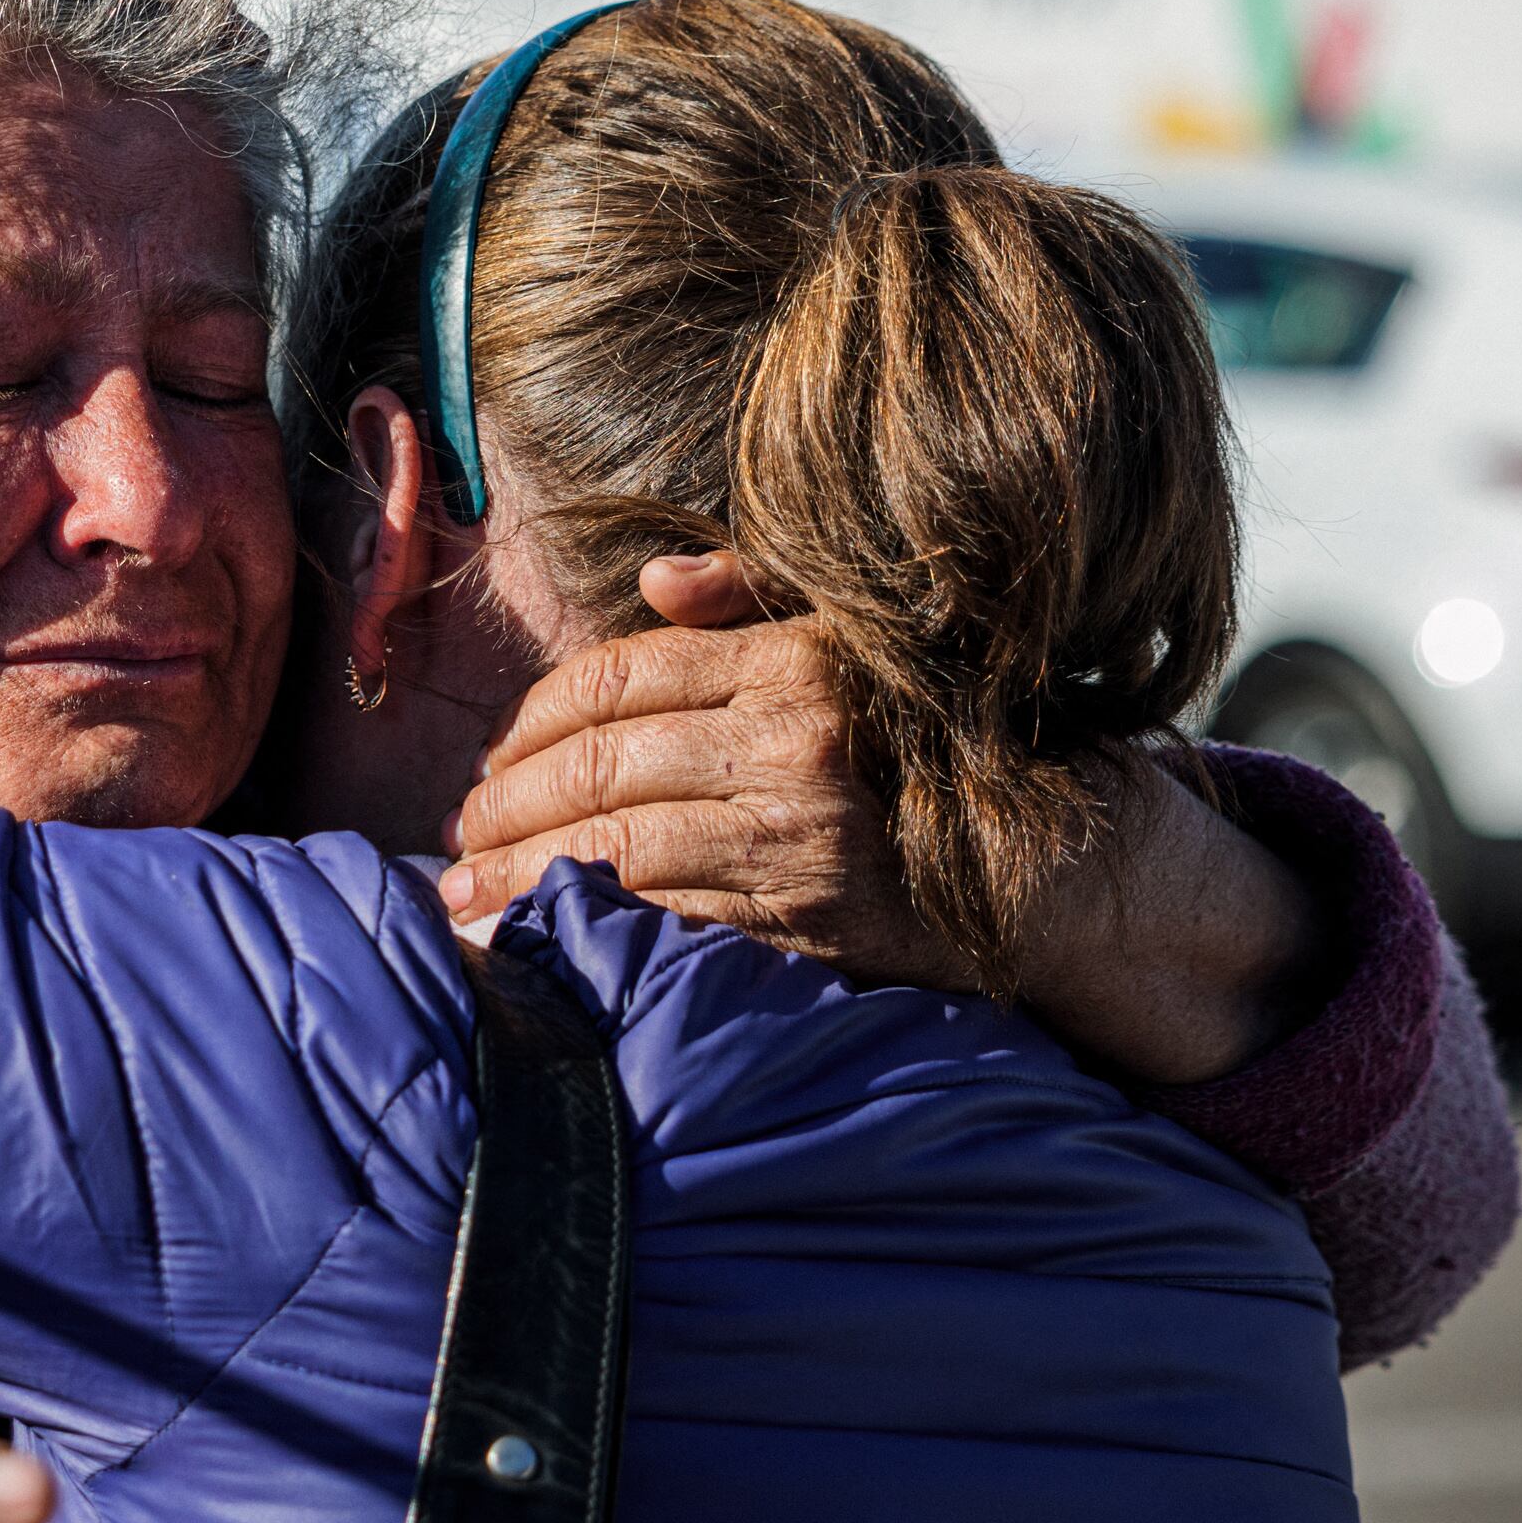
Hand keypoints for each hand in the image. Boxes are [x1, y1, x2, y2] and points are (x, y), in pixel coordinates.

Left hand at [444, 553, 1326, 1086]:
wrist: (1065, 858)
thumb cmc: (944, 741)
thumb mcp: (862, 645)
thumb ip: (757, 603)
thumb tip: (657, 583)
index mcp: (799, 661)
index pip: (619, 677)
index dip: (536, 721)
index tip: (494, 757)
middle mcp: (798, 743)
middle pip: (601, 764)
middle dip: (509, 804)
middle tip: (456, 832)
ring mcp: (806, 839)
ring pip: (619, 847)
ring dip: (522, 874)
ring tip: (462, 894)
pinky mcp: (814, 924)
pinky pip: (671, 922)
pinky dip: (587, 931)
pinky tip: (532, 940)